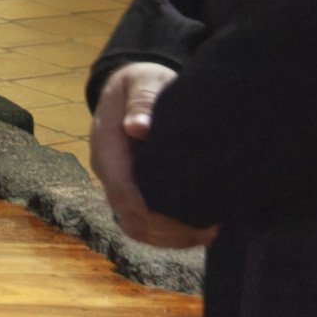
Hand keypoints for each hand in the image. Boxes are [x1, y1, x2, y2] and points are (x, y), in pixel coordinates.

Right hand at [87, 61, 212, 248]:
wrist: (132, 88)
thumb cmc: (141, 82)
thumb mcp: (142, 81)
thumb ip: (141, 101)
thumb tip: (138, 128)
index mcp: (107, 148)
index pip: (124, 190)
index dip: (153, 207)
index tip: (190, 210)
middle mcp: (109, 173)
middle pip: (131, 216)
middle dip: (169, 228)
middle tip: (210, 226)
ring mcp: (118, 185)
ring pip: (136, 227)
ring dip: (170, 236)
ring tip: (208, 231)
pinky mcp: (131, 193)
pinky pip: (143, 225)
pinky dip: (168, 235)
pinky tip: (198, 231)